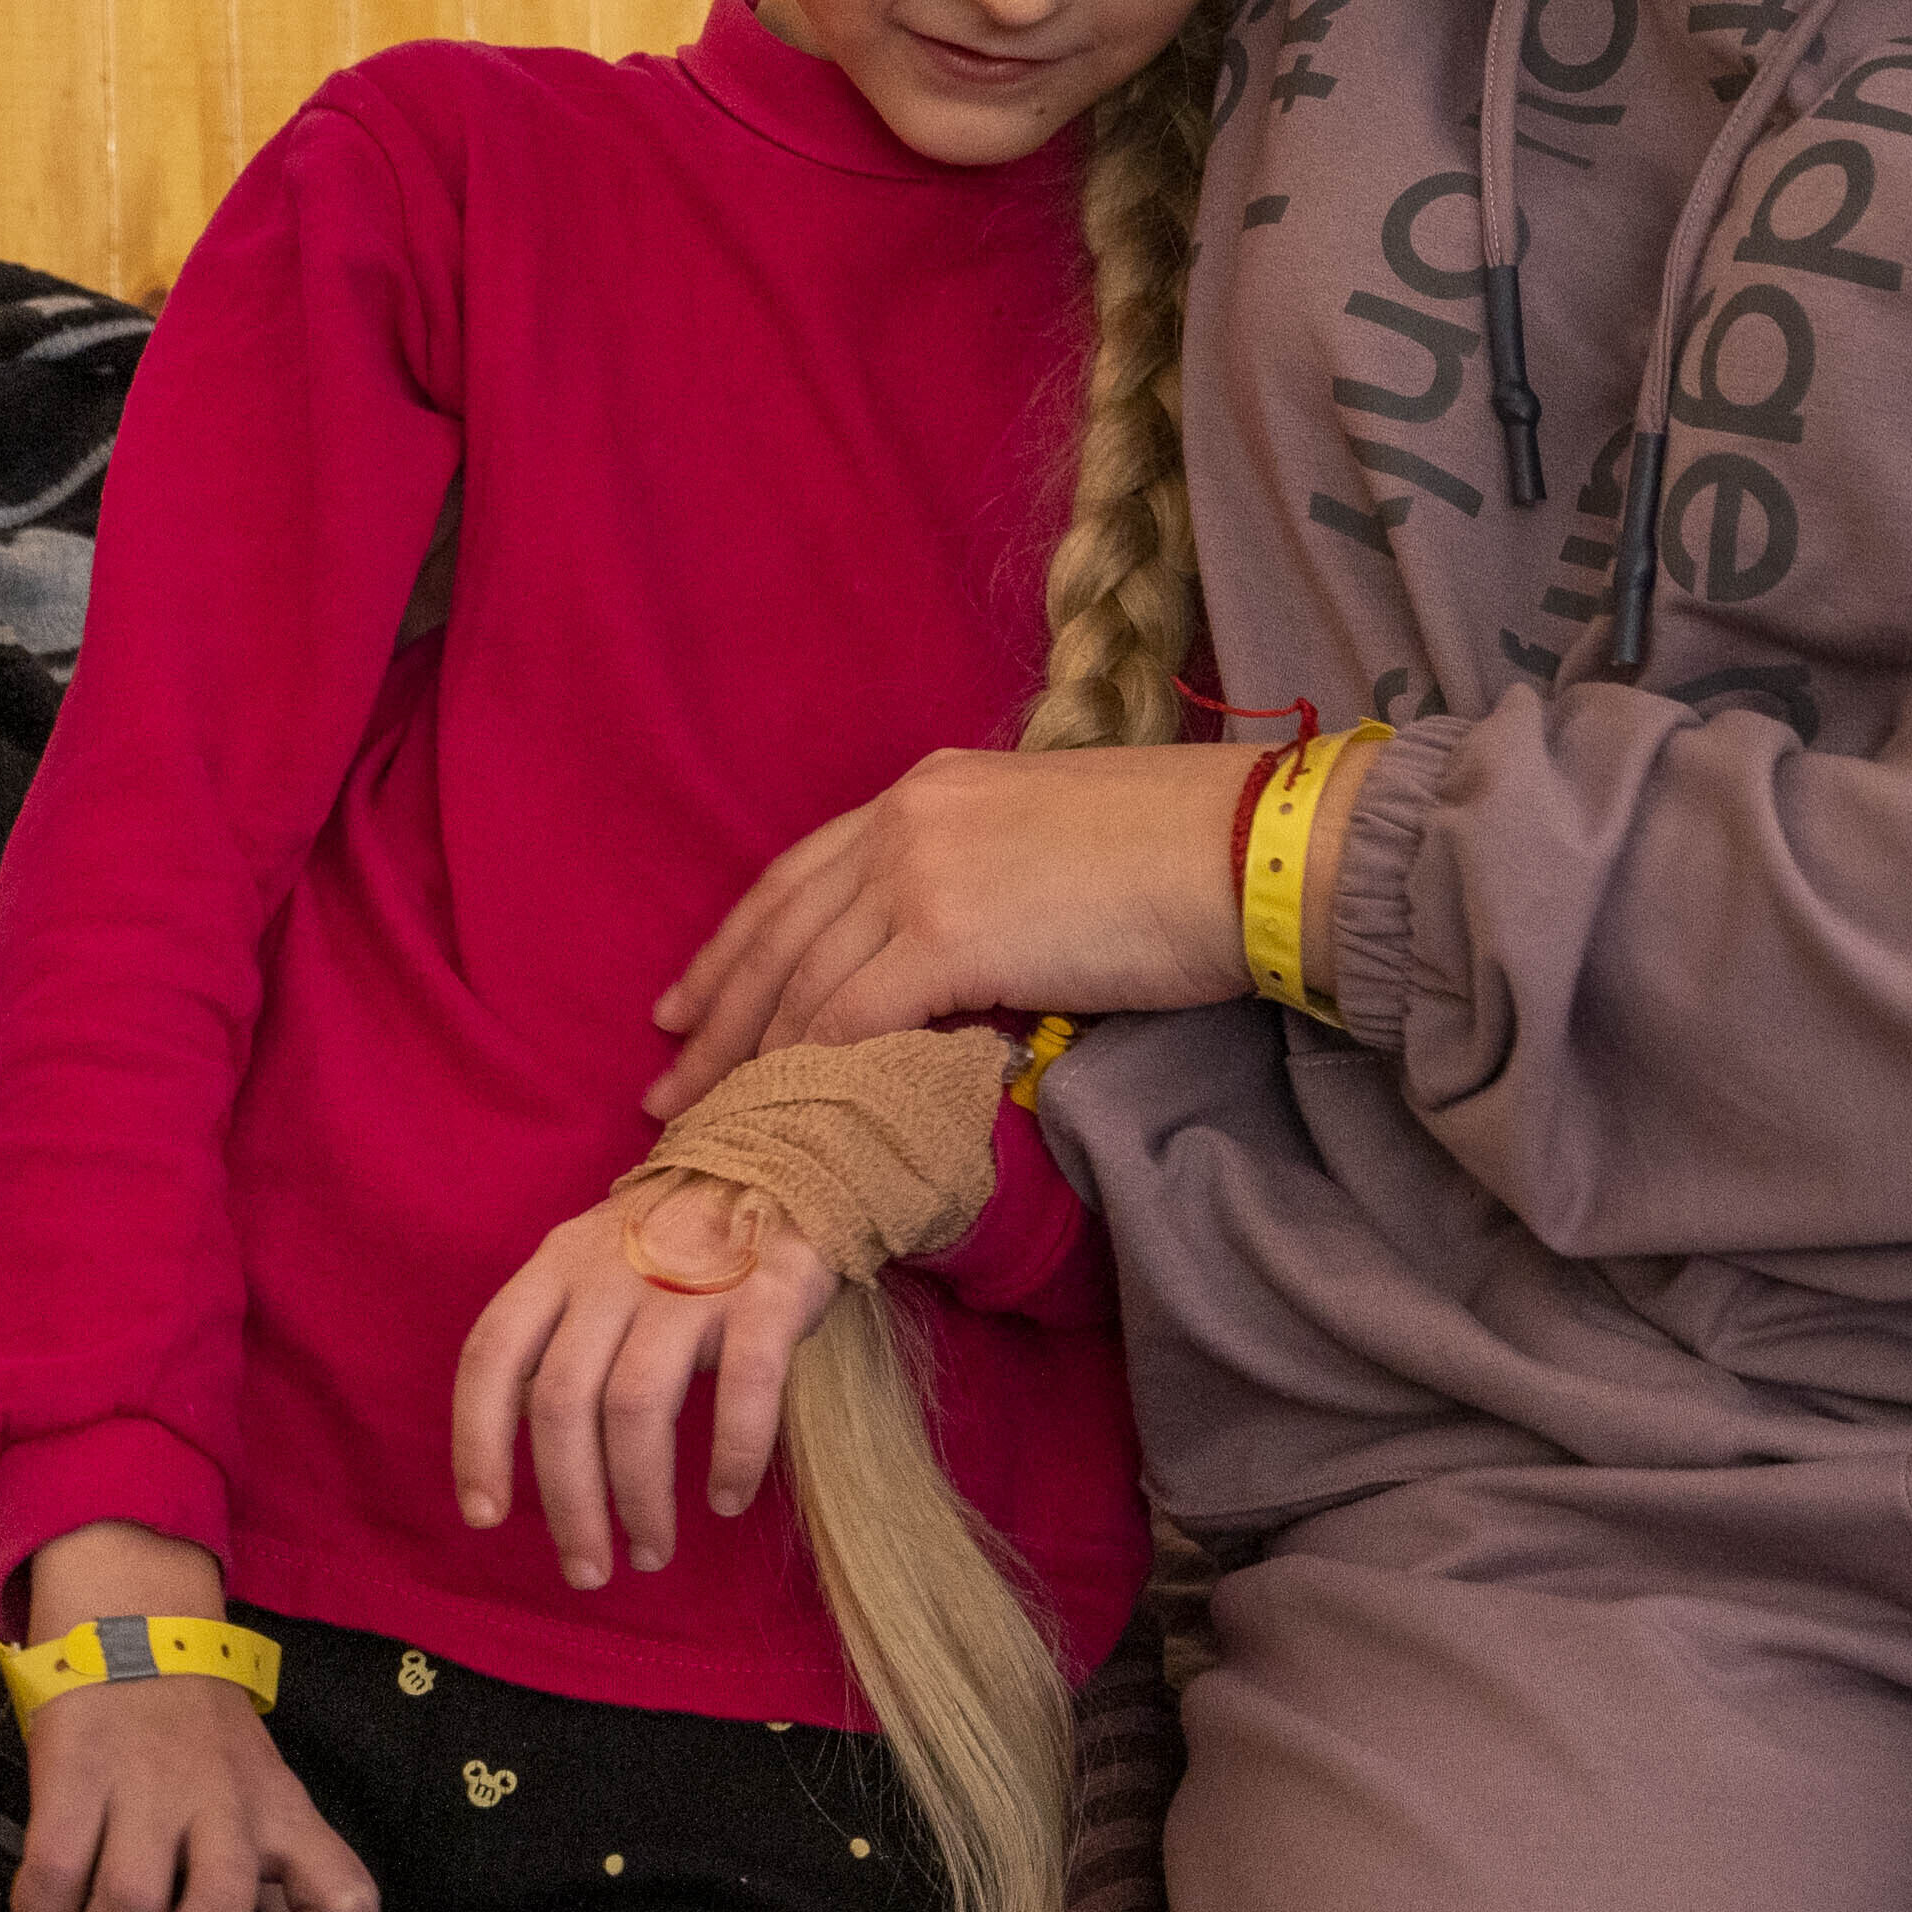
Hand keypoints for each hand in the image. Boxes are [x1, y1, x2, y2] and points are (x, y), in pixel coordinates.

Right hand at [2, 1526, 373, 1911]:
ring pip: (133, 1903)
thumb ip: (263, 1870)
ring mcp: (147, 1784)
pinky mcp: (75, 1768)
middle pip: (221, 1910)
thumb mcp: (257, 1789)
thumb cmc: (196, 1735)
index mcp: (281, 1812)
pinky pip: (55, 1869)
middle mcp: (223, 1801)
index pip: (344, 1898)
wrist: (134, 1621)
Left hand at [447, 1182, 839, 1587]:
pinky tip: (727, 1499)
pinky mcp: (765, 1293)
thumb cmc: (679, 1236)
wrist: (786, 1157)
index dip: (477, 1440)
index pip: (491, 1353)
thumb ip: (558, 1329)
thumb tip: (523, 1434)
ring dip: (640, 1499)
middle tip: (586, 1571)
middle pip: (563, 1403)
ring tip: (650, 1551)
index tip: (483, 1516)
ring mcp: (688, 1282)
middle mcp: (611, 1272)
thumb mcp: (594, 1258)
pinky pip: (745, 1390)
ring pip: (639, 1409)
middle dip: (567, 1503)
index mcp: (557, 1263)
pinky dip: (734, 1455)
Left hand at [647, 742, 1250, 1115]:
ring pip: (801, 981)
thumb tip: (945, 963)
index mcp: (925, 791)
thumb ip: (976, 885)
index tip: (687, 1003)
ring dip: (749, 1059)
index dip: (735, 947)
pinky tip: (792, 1114)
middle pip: (778, 931)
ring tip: (715, 1120)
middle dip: (715, 1014)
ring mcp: (920, 872)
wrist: (1243, 848)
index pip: (796, 877)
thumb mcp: (1047, 842)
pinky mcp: (949, 936)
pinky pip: (853, 1014)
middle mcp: (904, 820)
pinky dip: (813, 1069)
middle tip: (668, 1082)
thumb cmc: (1177, 854)